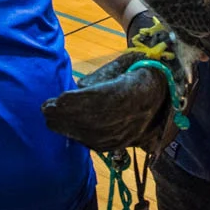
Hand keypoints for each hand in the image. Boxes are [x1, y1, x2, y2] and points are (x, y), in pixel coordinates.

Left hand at [42, 53, 171, 153]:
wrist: (163, 91)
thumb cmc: (137, 71)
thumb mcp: (122, 64)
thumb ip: (100, 77)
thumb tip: (79, 88)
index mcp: (137, 89)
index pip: (105, 98)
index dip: (81, 100)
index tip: (60, 97)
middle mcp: (136, 114)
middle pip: (97, 119)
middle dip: (69, 115)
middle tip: (46, 109)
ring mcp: (132, 131)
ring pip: (97, 135)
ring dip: (70, 128)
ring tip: (51, 120)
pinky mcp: (127, 142)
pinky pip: (101, 145)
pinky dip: (81, 138)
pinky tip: (66, 131)